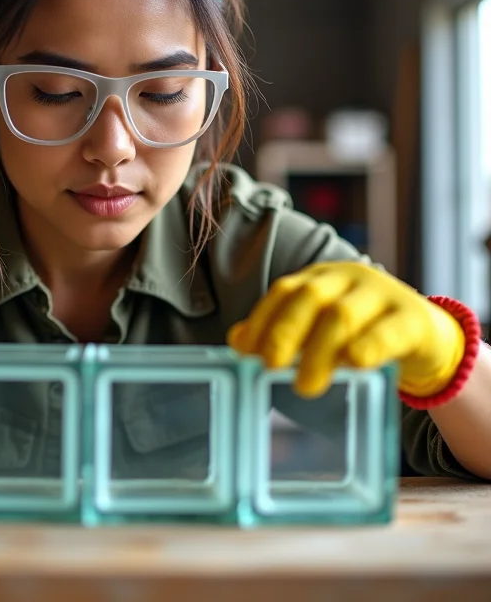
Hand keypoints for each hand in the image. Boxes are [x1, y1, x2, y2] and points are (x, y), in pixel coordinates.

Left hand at [226, 261, 464, 398]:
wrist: (426, 335)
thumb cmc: (361, 331)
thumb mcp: (318, 329)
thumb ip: (280, 332)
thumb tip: (236, 342)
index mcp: (321, 277)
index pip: (285, 290)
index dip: (262, 319)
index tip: (245, 351)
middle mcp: (348, 278)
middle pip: (310, 297)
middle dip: (284, 332)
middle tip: (270, 367)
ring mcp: (382, 294)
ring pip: (344, 314)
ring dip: (319, 351)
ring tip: (305, 386)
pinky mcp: (413, 318)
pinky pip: (389, 330)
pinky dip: (369, 346)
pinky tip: (355, 365)